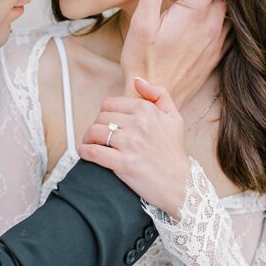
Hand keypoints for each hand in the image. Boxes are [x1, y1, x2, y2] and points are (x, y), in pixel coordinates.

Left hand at [79, 77, 189, 217]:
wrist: (181, 183)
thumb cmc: (174, 152)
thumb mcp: (174, 118)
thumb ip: (159, 94)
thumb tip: (137, 81)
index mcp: (147, 110)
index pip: (110, 104)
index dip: (104, 114)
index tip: (105, 124)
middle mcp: (139, 124)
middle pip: (100, 118)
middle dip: (95, 127)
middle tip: (97, 137)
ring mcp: (130, 144)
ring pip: (94, 132)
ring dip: (87, 139)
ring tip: (90, 144)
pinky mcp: (123, 163)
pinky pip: (93, 152)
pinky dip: (84, 151)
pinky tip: (85, 153)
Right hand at [120, 0, 228, 108]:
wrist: (154, 98)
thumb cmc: (143, 61)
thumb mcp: (141, 23)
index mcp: (193, 12)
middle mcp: (211, 24)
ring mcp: (217, 41)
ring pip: (231, 12)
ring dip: (227, 0)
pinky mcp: (217, 55)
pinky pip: (231, 31)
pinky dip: (229, 20)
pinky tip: (220, 18)